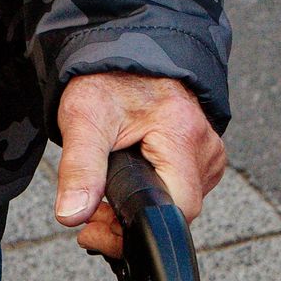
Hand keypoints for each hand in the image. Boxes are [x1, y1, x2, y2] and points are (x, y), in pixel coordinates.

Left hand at [53, 72, 225, 259]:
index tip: (96, 228)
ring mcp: (208, 152)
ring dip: (138, 209)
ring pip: (177, 203)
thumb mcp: (83, 118)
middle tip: (93, 213)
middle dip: (129, 221)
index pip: (176, 208)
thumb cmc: (106, 80)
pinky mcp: (203, 156)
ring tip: (105, 194)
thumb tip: (72, 214)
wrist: (122, 53)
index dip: (134, 227)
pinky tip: (129, 182)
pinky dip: (152, 193)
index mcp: (183, 134)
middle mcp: (205, 146)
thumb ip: (79, 168)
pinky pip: (180, 189)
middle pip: (176, 210)